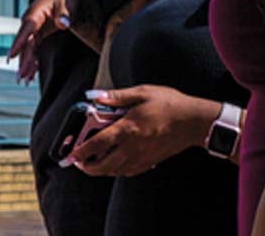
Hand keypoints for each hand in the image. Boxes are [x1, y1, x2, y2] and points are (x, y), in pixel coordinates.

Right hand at [8, 0, 78, 82]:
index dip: (19, 42)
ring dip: (26, 64)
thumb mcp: (68, 2)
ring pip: (28, 49)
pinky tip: (32, 75)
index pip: (26, 28)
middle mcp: (31, 21)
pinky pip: (33, 50)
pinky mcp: (38, 34)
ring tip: (25, 81)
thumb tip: (62, 23)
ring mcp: (33, 29)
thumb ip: (65, 13)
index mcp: (36, 12)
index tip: (11, 55)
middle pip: (25, 43)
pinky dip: (32, 61)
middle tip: (21, 77)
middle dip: (22, 60)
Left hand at [72, 85, 219, 176]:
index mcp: (127, 129)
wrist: (194, 122)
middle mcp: (132, 147)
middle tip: (79, 163)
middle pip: (104, 165)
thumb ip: (115, 96)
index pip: (97, 143)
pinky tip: (116, 164)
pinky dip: (118, 170)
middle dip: (88, 167)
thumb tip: (93, 96)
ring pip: (116, 171)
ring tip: (93, 163)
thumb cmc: (169, 104)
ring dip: (102, 170)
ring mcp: (142, 157)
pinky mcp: (151, 161)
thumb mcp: (141, 93)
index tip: (70, 155)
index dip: (81, 151)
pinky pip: (130, 171)